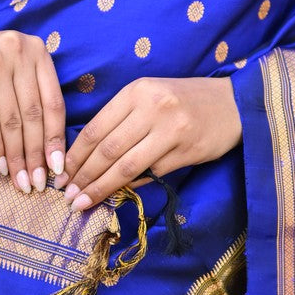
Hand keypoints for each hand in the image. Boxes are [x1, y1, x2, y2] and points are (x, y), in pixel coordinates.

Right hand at [0, 21, 65, 193]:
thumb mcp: (10, 68)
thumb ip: (31, 93)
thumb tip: (50, 147)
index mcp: (36, 49)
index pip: (53, 102)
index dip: (56, 139)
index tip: (58, 168)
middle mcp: (18, 50)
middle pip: (33, 114)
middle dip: (36, 154)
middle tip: (38, 183)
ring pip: (11, 120)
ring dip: (17, 157)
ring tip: (20, 181)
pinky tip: (0, 165)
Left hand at [61, 76, 241, 211]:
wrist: (234, 104)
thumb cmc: (185, 101)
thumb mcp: (150, 97)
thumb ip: (122, 120)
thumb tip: (88, 158)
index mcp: (136, 91)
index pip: (96, 128)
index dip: (75, 156)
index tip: (60, 175)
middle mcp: (152, 107)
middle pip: (107, 150)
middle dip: (83, 177)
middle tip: (67, 196)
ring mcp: (170, 129)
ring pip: (126, 166)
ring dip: (101, 188)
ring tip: (83, 203)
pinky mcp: (186, 151)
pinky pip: (151, 174)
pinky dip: (132, 185)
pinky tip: (118, 194)